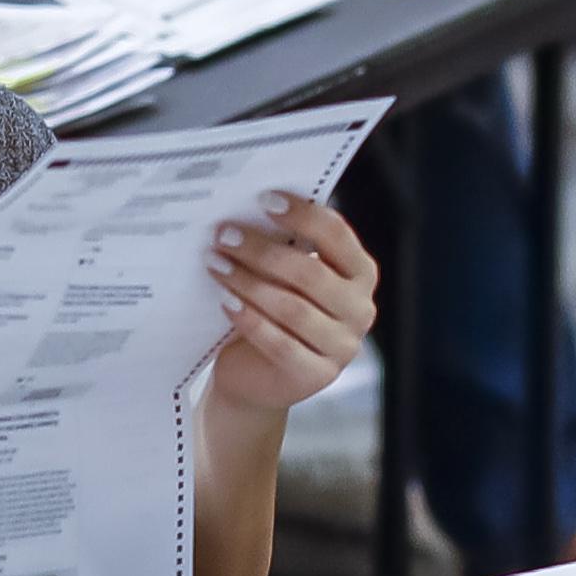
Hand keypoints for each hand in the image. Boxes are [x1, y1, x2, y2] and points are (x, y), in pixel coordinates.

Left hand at [202, 191, 380, 415]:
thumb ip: (284, 248)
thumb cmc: (272, 311)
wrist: (258, 375)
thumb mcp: (284, 277)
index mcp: (360, 274)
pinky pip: (279, 344)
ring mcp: (342, 347)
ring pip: (292, 308)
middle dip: (262, 251)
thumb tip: (248, 210)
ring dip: (248, 282)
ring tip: (215, 264)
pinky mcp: (315, 375)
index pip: (337, 236)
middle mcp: (360, 310)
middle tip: (224, 235)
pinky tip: (224, 301)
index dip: (302, 215)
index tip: (264, 200)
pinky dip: (250, 319)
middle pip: (310, 273)